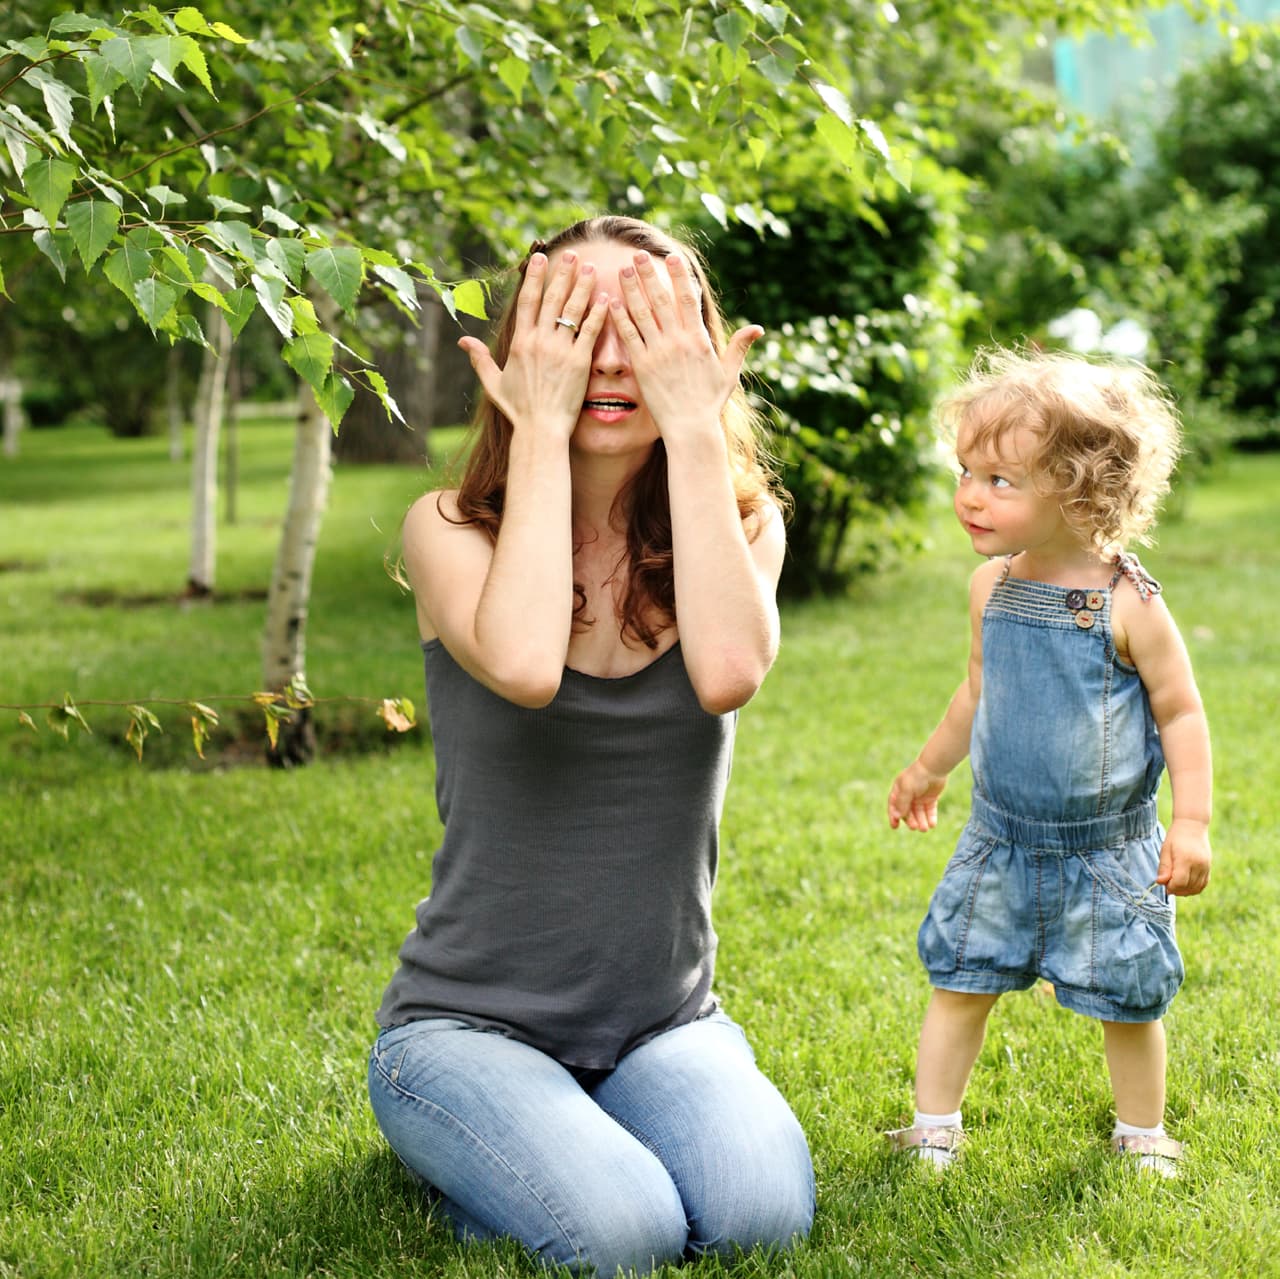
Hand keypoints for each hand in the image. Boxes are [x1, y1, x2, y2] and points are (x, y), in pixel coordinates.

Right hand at [458, 251, 609, 439]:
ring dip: (583, 287)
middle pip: (552, 299)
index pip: (527, 301)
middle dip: (563, 274)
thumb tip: (462, 342)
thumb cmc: (518, 410)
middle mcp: (540, 341)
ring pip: (573, 310)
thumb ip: (479, 359)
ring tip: (592, 268)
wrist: (540, 429)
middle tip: (574, 255)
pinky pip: (590, 332)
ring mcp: (560, 351)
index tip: (540, 258)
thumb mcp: (493, 383)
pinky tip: (607, 299)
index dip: (534, 278)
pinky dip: (599, 314)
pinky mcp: (579, 363)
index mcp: (520, 342)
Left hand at [610, 250, 761, 441]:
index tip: (672, 257)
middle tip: (638, 254)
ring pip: (642, 313)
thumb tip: (757, 328)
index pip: (688, 299)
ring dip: (631, 289)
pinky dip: (619, 317)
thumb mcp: (728, 374)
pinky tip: (610, 301)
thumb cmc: (709, 404)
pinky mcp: (642, 366)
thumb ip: (739, 347)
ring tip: (622, 269)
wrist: (690, 428)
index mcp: (698, 339)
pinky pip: (629, 336)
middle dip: (649, 274)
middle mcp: (677, 341)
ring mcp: (658, 352)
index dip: (679, 276)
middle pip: (660, 299)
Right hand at [888, 761, 947, 830]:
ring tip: (924, 828)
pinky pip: (929, 810)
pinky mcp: (931, 798)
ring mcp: (920, 797)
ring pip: (919, 813)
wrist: (934, 768)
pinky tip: (932, 824)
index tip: (895, 827)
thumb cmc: (917, 776)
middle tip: (915, 827)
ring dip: (921, 821)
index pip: (894, 806)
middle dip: (910, 820)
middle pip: (907, 811)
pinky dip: (930, 818)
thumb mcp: (907, 789)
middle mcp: (908, 794)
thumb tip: (896, 816)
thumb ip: (902, 803)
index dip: (893, 816)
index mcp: (899, 790)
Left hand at [1156, 817, 1211, 895]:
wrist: (1193, 826)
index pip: (1180, 882)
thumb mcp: (1165, 850)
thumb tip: (1160, 882)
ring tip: (1175, 884)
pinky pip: (1203, 884)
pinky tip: (1185, 885)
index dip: (1171, 887)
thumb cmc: (1176, 837)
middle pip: (1188, 887)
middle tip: (1168, 884)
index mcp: (1186, 859)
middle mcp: (1198, 865)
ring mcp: (1206, 867)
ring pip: (1197, 888)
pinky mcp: (1209, 867)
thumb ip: (1164, 868)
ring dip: (1185, 891)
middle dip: (1176, 890)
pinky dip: (1194, 888)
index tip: (1164, 885)